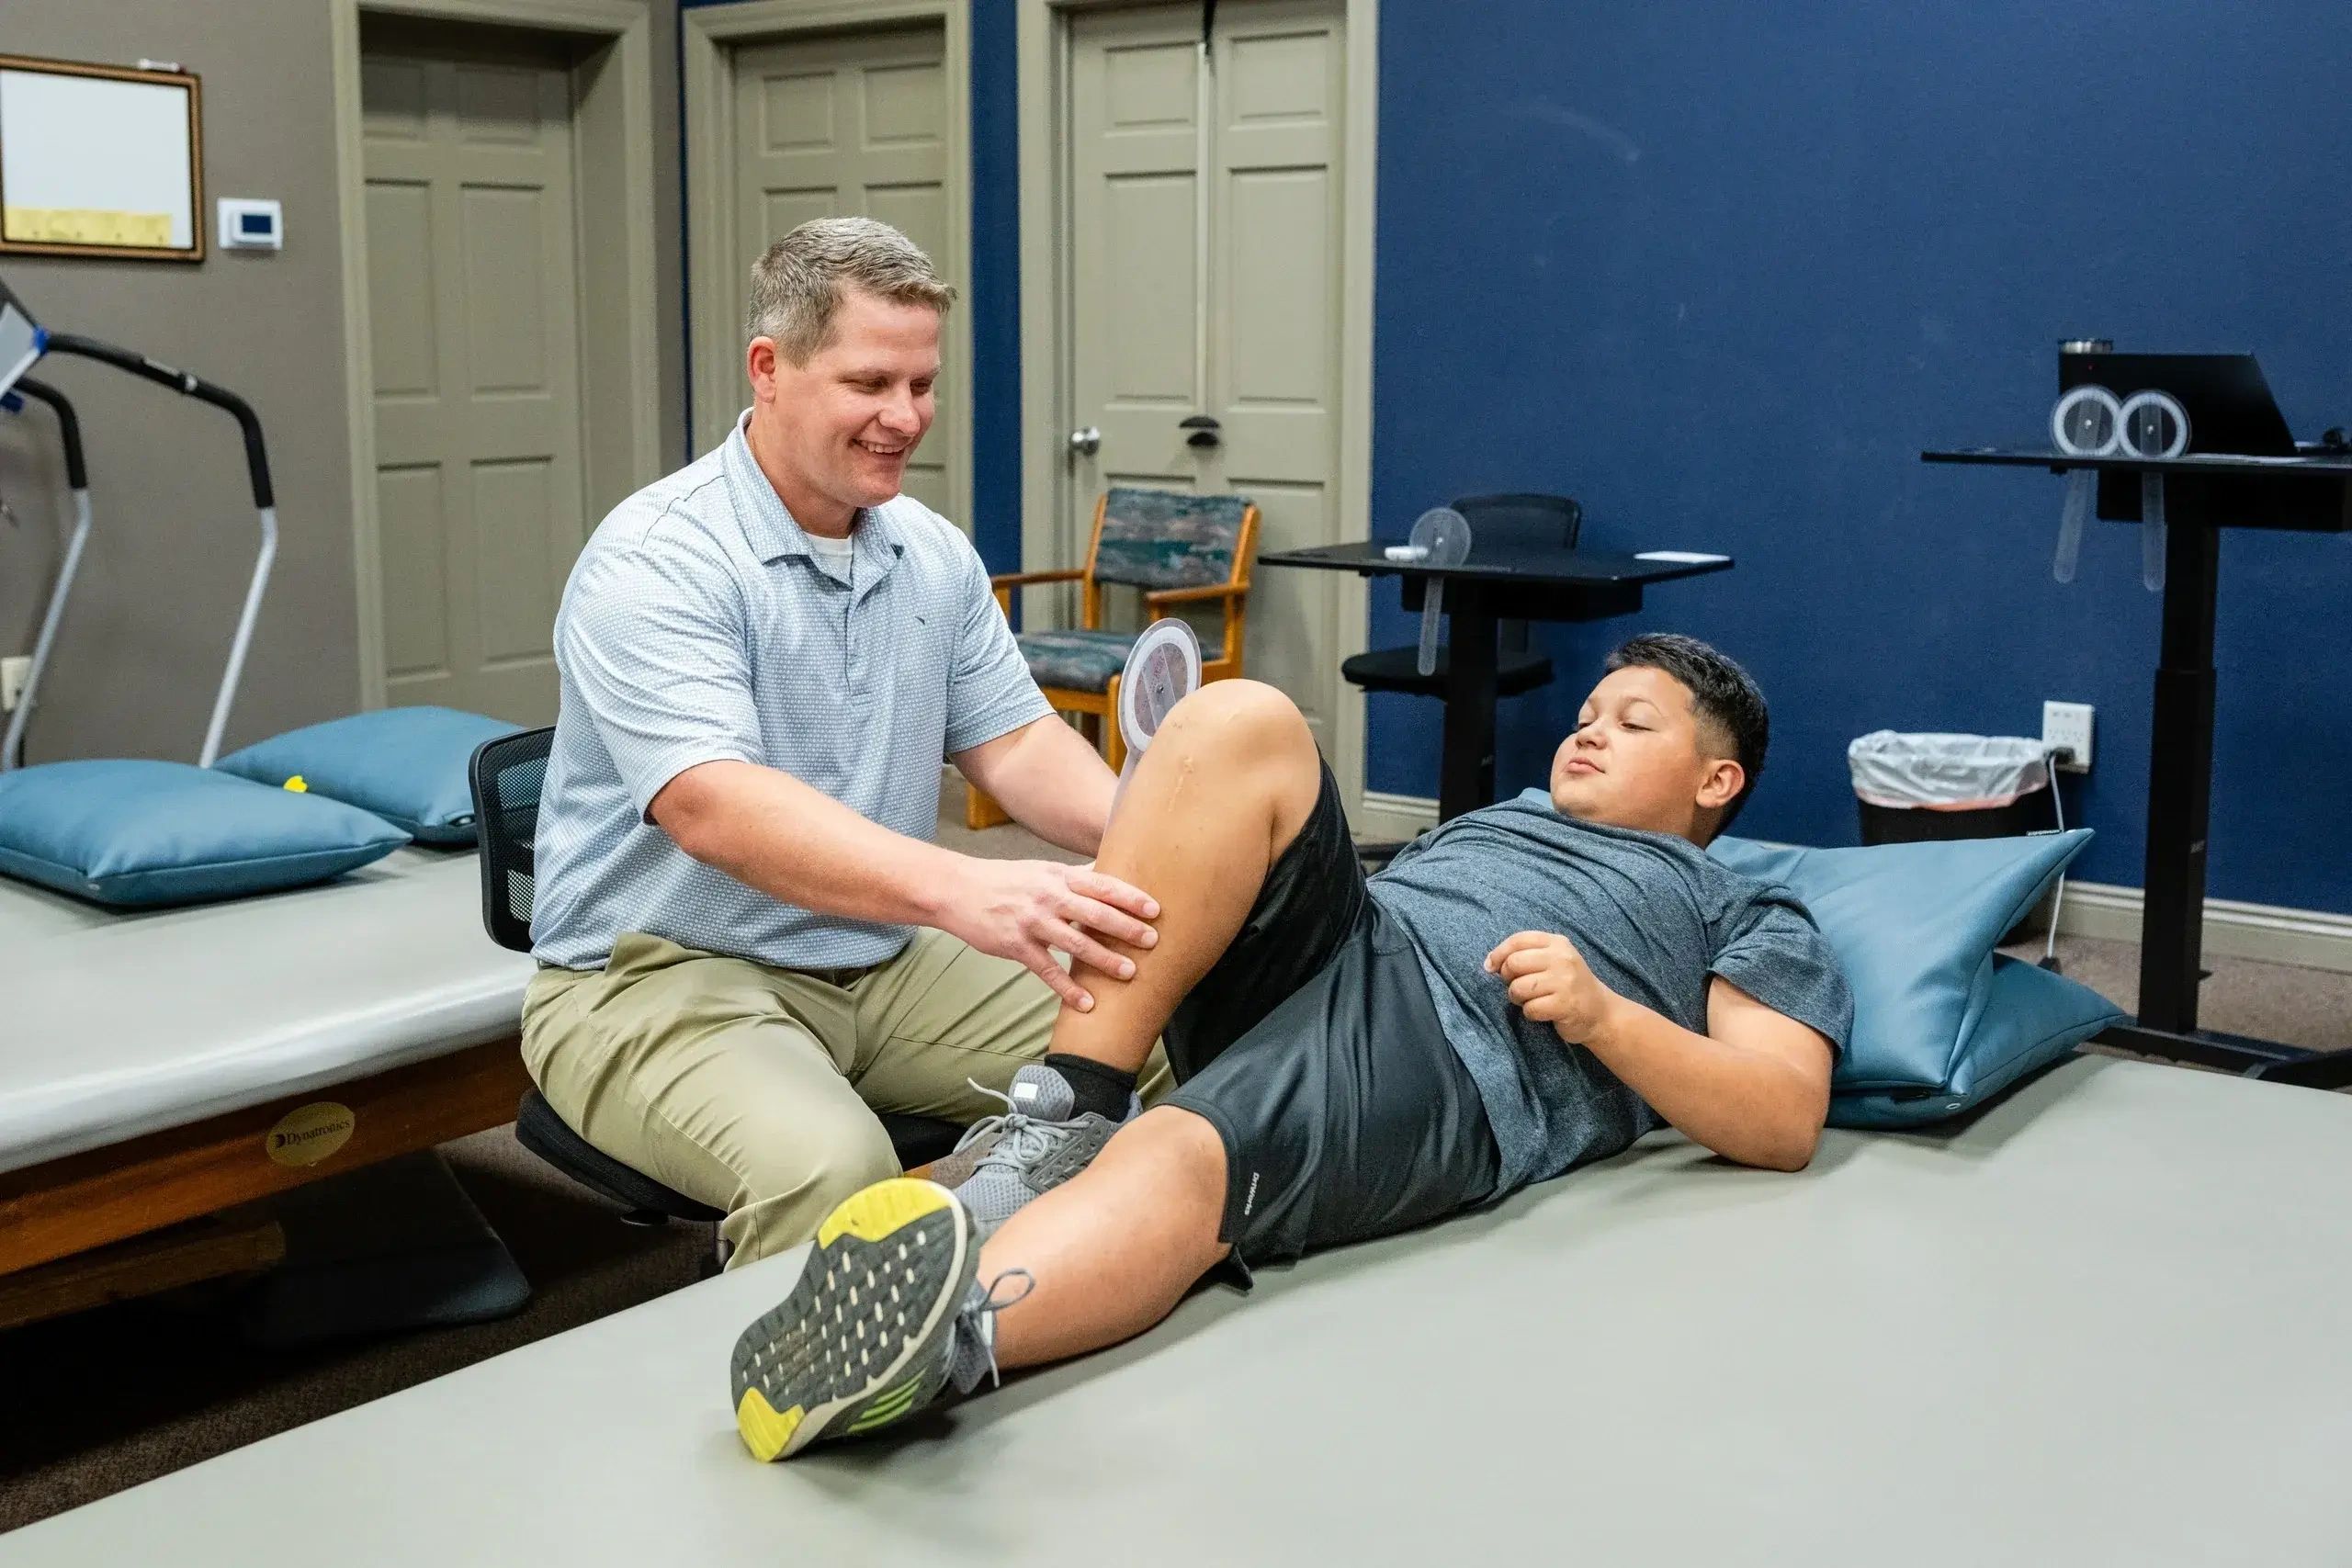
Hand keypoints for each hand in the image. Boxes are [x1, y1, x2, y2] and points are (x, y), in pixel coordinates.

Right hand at [941, 859, 1159, 1011]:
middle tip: (1152, 941)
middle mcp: (1048, 897)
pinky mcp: (1016, 946)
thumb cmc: (1005, 880)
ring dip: (1104, 960)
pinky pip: (1047, 971)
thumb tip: (1110, 872)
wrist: (957, 890)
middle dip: (1126, 928)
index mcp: (1058, 877)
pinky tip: (1086, 1003)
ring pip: (1075, 943)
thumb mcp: (1042, 870)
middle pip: (1094, 913)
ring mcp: (1032, 923)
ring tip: (1129, 974)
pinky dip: (1067, 989)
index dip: (1130, 897)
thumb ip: (1075, 876)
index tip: (1155, 909)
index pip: (1101, 885)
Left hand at [1485, 930, 1620, 1044]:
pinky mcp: (1564, 1004)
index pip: (1518, 940)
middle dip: (1508, 978)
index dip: (1499, 953)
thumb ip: (1526, 955)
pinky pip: (1530, 1008)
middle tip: (1518, 987)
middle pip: (1514, 963)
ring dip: (1518, 998)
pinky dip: (1530, 1013)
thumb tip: (1490, 963)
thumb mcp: (1553, 960)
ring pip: (1519, 988)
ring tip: (1532, 999)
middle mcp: (1562, 958)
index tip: (1491, 967)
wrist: (1601, 1012)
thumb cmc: (1568, 985)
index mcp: (1557, 943)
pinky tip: (1543, 1011)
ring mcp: (1565, 981)